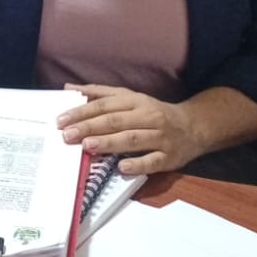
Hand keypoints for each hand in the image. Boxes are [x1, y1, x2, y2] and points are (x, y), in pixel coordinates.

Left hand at [56, 84, 207, 176]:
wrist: (194, 126)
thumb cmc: (154, 112)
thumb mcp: (129, 98)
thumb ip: (99, 93)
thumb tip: (69, 88)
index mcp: (136, 101)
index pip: (105, 105)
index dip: (82, 112)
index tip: (62, 121)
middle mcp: (147, 117)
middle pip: (115, 121)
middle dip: (89, 127)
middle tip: (67, 135)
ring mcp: (159, 137)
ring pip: (132, 139)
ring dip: (109, 142)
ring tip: (87, 146)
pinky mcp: (168, 157)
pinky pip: (152, 161)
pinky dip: (137, 164)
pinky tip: (121, 167)